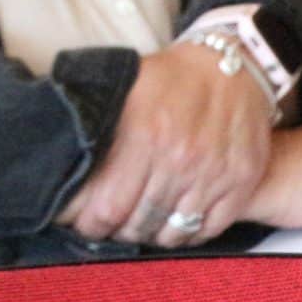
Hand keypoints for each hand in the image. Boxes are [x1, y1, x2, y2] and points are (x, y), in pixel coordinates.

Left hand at [56, 41, 272, 247]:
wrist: (234, 66)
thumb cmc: (171, 78)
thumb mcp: (126, 87)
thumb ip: (97, 124)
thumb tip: (60, 158)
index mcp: (144, 135)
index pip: (109, 207)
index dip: (91, 224)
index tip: (84, 224)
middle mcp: (179, 160)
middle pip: (138, 224)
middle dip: (119, 231)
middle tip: (111, 227)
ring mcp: (214, 175)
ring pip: (172, 232)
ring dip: (152, 234)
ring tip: (140, 225)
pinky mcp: (241, 183)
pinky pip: (207, 230)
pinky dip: (187, 234)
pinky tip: (173, 224)